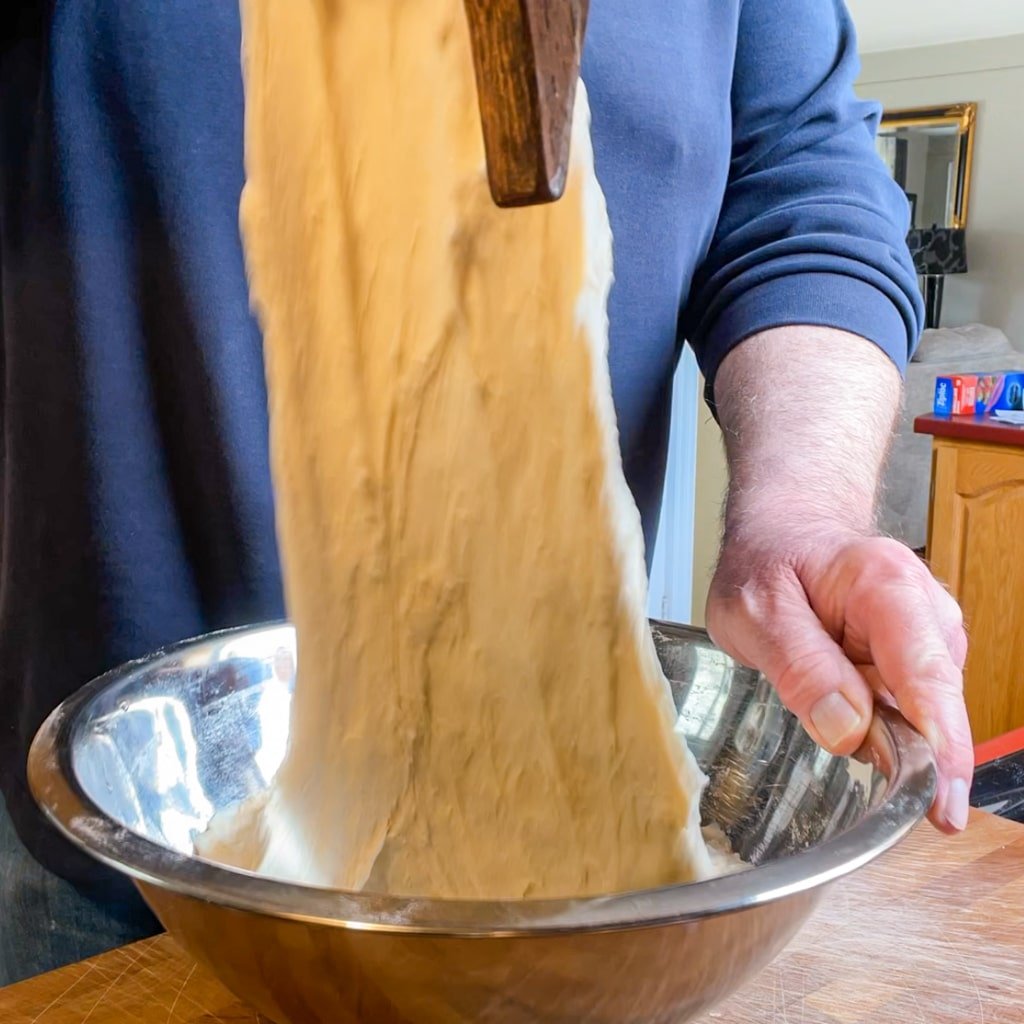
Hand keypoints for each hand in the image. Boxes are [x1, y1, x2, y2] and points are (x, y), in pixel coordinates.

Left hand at [706, 527, 972, 832]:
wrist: (784, 533)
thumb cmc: (768, 563)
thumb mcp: (754, 610)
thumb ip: (799, 666)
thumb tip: (847, 730)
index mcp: (888, 587)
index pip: (927, 677)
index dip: (939, 748)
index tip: (939, 805)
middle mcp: (925, 612)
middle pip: (929, 706)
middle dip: (888, 740)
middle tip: (822, 716)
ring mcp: (928, 639)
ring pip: (914, 716)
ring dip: (870, 725)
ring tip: (813, 676)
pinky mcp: (918, 663)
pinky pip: (901, 712)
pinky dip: (868, 718)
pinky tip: (833, 688)